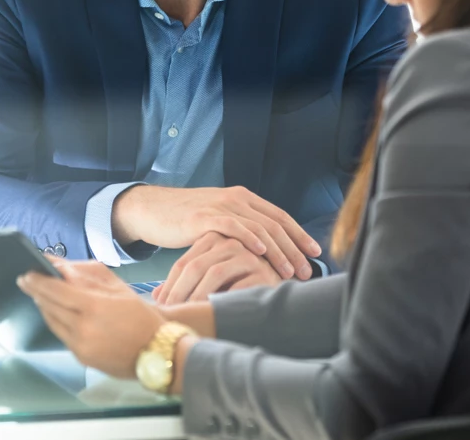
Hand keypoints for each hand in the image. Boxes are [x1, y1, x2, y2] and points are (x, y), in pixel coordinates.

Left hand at [17, 260, 163, 378]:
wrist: (157, 352)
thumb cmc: (141, 316)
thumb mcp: (118, 289)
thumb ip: (89, 277)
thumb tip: (63, 268)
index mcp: (94, 307)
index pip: (56, 291)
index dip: (38, 282)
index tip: (26, 273)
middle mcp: (83, 328)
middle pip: (50, 307)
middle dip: (35, 292)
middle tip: (25, 280)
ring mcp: (81, 346)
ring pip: (53, 322)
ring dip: (44, 306)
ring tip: (38, 294)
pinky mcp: (81, 358)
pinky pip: (62, 335)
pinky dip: (56, 321)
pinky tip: (55, 312)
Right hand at [112, 185, 319, 280]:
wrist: (153, 210)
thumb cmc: (187, 221)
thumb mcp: (220, 222)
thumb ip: (241, 230)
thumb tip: (266, 254)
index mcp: (244, 198)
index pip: (280, 216)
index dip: (299, 235)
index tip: (316, 254)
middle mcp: (237, 198)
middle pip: (275, 223)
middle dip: (294, 248)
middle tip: (306, 270)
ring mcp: (221, 206)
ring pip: (259, 226)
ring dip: (278, 250)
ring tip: (289, 270)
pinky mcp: (204, 216)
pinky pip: (232, 225)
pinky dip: (249, 237)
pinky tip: (260, 251)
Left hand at [155, 231, 282, 304]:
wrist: (280, 292)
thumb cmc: (239, 286)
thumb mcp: (210, 280)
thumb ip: (186, 284)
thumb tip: (154, 299)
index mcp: (215, 239)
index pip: (184, 263)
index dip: (169, 285)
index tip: (158, 306)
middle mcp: (231, 242)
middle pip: (194, 267)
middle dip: (178, 292)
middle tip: (167, 313)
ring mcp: (248, 254)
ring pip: (213, 274)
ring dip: (196, 297)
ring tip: (186, 316)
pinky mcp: (263, 271)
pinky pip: (236, 286)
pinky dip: (221, 300)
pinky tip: (211, 314)